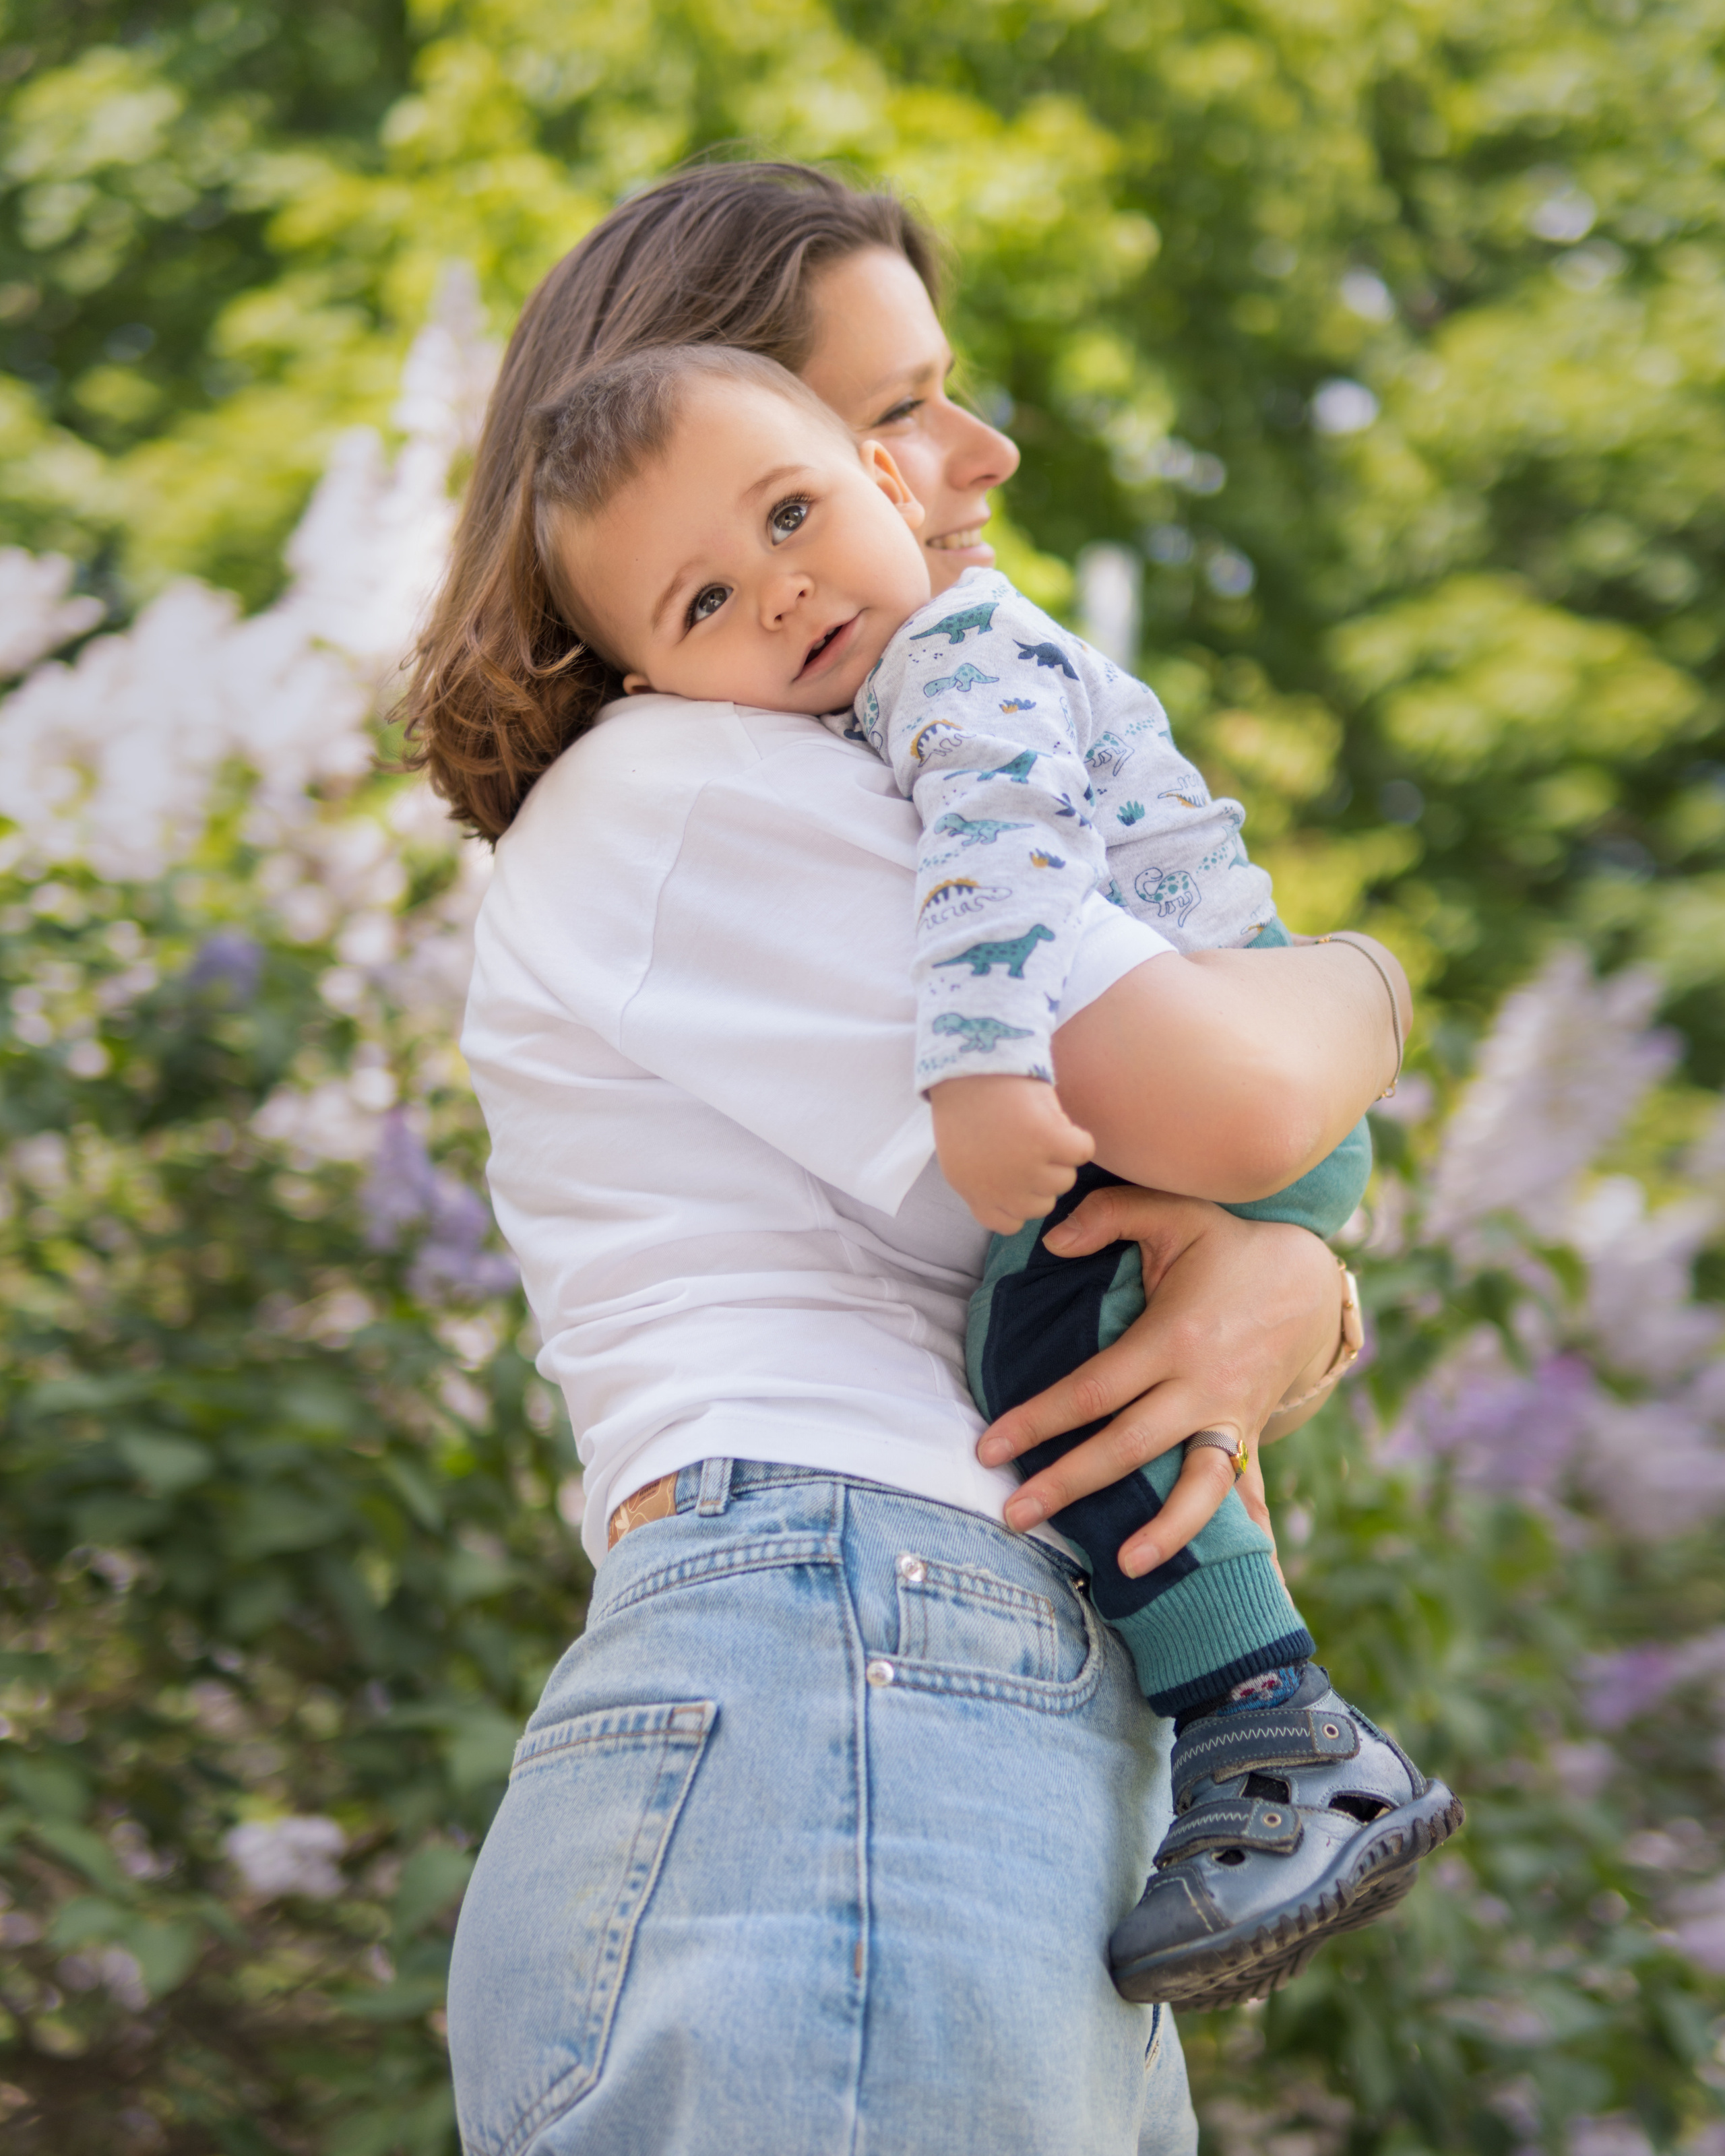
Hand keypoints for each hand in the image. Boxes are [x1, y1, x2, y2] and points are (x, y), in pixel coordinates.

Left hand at [929, 1073, 1093, 1234]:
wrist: (969, 1062)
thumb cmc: (969, 1103)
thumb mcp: (965, 1156)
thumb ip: (990, 1182)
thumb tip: (1030, 1193)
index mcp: (974, 1192)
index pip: (1008, 1223)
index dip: (1020, 1200)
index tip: (1021, 1177)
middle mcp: (1000, 1188)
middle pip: (1042, 1205)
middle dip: (1041, 1176)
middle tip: (1031, 1143)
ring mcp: (1026, 1168)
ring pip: (1064, 1179)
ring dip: (1058, 1155)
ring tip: (1038, 1125)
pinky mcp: (1048, 1141)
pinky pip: (1082, 1151)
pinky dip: (1077, 1135)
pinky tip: (1056, 1119)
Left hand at [975, 1188, 1342, 1575]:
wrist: (1311, 1280)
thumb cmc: (1230, 1247)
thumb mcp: (1175, 1213)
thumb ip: (1109, 1216)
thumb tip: (1051, 1241)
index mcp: (1173, 1338)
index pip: (1093, 1391)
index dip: (1039, 1421)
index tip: (990, 1448)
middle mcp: (1203, 1386)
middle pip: (1129, 1448)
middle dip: (1070, 1485)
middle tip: (1014, 1516)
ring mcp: (1232, 1415)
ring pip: (1199, 1484)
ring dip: (1165, 1531)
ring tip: (1124, 1566)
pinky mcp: (1251, 1432)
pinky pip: (1240, 1486)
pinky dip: (1235, 1526)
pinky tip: (1227, 1569)